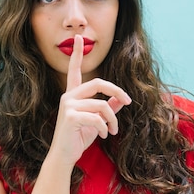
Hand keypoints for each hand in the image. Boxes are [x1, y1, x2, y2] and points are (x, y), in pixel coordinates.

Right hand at [49, 35, 131, 165]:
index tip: (79, 37)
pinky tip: (103, 135)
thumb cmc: (78, 138)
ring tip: (113, 131)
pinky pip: (97, 118)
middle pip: (99, 83)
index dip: (77, 53)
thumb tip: (122, 99)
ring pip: (102, 105)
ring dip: (113, 120)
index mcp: (73, 94)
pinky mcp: (70, 117)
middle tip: (129, 102)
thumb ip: (108, 108)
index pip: (74, 70)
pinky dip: (105, 128)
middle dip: (117, 91)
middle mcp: (68, 96)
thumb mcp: (97, 121)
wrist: (65, 156)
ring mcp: (68, 106)